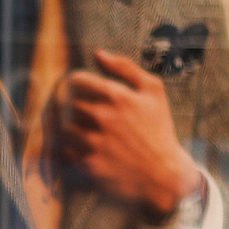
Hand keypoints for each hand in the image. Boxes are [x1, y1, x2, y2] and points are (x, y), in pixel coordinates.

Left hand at [47, 52, 206, 217]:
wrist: (164, 174)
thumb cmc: (159, 129)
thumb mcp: (153, 91)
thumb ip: (126, 68)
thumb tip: (99, 54)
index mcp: (117, 96)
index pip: (77, 81)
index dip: (76, 84)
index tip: (81, 90)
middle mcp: (102, 118)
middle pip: (68, 104)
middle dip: (74, 106)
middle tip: (83, 113)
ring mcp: (94, 143)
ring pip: (64, 128)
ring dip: (70, 128)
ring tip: (83, 132)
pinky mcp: (89, 166)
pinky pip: (65, 153)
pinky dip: (69, 150)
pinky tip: (82, 150)